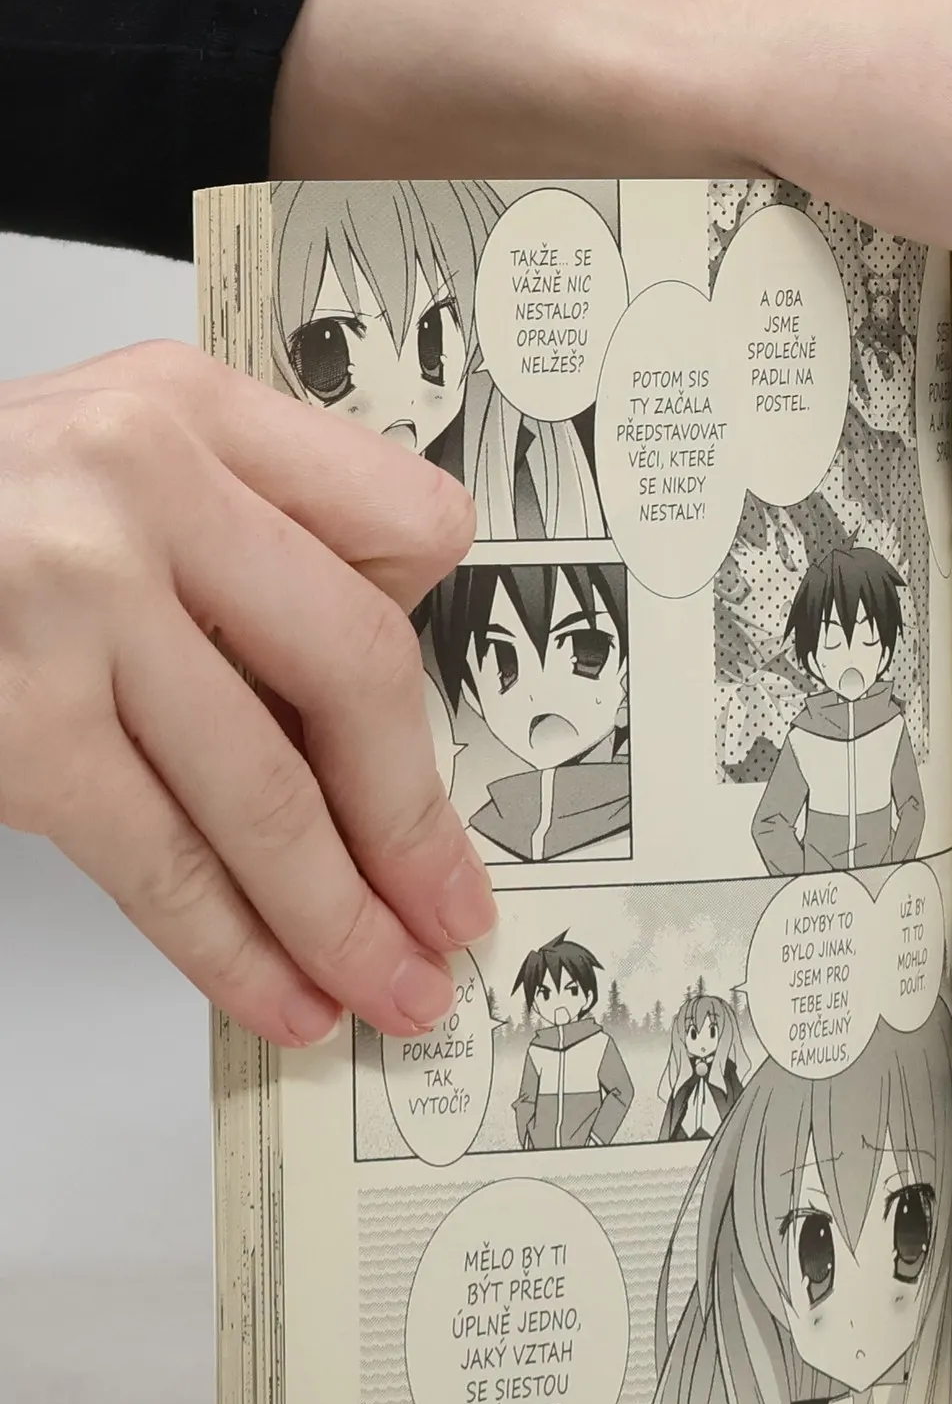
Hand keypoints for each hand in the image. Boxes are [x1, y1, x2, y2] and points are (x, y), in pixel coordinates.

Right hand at [0, 342, 490, 1047]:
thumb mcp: (113, 465)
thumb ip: (247, 544)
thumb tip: (365, 727)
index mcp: (193, 410)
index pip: (406, 525)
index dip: (438, 647)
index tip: (456, 750)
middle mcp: (142, 481)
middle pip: (358, 672)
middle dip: (416, 823)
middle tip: (453, 910)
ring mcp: (72, 599)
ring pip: (267, 793)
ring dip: (344, 919)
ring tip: (392, 986)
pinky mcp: (13, 721)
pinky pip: (161, 860)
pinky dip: (235, 949)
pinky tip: (285, 993)